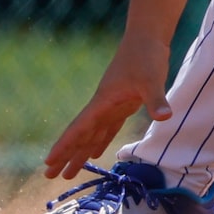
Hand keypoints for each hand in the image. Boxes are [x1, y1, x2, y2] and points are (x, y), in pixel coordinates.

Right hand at [42, 29, 174, 178]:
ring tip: (67, 173)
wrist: (147, 37)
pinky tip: (95, 153)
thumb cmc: (147, 56)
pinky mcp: (123, 103)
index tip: (48, 162)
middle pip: (80, 135)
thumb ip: (156, 100)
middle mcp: (103, 106)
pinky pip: (107, 128)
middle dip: (65, 155)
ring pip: (91, 134)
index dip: (64, 145)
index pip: (79, 128)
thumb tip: (165, 117)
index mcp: (103, 101)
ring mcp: (111, 105)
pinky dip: (99, 141)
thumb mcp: (151, 78)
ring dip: (80, 153)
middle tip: (48, 176)